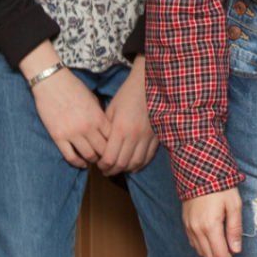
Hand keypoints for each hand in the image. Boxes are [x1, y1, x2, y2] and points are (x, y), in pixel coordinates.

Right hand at [31, 68, 109, 167]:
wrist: (51, 82)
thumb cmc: (73, 88)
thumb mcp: (93, 100)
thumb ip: (100, 116)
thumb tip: (106, 129)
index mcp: (98, 117)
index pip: (113, 138)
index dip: (115, 146)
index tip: (115, 149)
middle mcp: (87, 127)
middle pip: (103, 150)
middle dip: (106, 156)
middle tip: (106, 159)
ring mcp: (72, 133)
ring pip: (88, 155)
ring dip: (92, 160)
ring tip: (94, 161)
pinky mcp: (58, 137)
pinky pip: (70, 156)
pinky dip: (77, 163)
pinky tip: (81, 163)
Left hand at [97, 59, 158, 175]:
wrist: (149, 85)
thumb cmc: (127, 95)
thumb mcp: (111, 109)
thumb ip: (105, 129)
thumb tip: (99, 145)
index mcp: (120, 129)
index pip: (109, 158)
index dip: (102, 165)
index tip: (98, 164)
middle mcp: (134, 136)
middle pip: (122, 164)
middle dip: (111, 170)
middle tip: (106, 170)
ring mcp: (147, 137)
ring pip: (136, 163)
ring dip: (125, 170)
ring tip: (118, 169)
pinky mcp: (157, 136)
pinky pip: (148, 157)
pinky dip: (140, 164)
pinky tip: (133, 165)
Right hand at [183, 189, 242, 256]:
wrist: (200, 172)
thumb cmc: (221, 187)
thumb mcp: (234, 205)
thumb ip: (235, 229)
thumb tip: (236, 250)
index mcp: (210, 226)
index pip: (220, 255)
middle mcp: (197, 230)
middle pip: (209, 256)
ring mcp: (189, 227)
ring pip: (200, 252)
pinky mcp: (186, 223)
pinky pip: (194, 244)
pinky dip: (204, 250)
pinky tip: (212, 248)